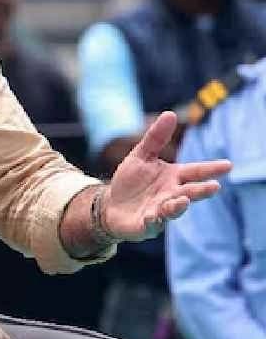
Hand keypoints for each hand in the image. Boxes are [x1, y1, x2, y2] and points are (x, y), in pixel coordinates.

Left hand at [104, 111, 231, 240]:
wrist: (111, 205)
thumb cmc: (130, 180)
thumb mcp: (141, 156)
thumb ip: (155, 138)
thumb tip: (170, 114)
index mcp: (173, 177)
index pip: (195, 171)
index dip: (210, 169)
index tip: (228, 165)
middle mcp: (171, 194)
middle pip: (190, 192)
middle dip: (201, 190)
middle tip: (215, 186)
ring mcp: (161, 211)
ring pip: (173, 209)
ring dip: (178, 206)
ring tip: (183, 200)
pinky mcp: (146, 224)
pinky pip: (152, 222)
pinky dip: (153, 219)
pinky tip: (153, 215)